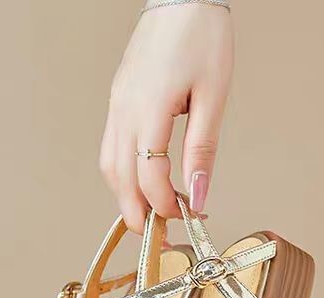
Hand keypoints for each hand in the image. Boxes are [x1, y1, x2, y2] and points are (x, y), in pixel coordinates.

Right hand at [100, 5, 232, 232]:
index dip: (165, 205)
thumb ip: (202, 150)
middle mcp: (124, 110)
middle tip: (161, 235)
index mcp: (148, 109)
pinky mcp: (117, 100)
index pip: (148, 176)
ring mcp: (116, 105)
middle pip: (120, 179)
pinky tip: (143, 180)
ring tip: (153, 212)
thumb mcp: (213, 96)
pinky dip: (124, 173)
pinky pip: (111, 148)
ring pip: (110, 166)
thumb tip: (198, 196)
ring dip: (127, 196)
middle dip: (138, 213)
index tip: (186, 216)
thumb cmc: (201, 36)